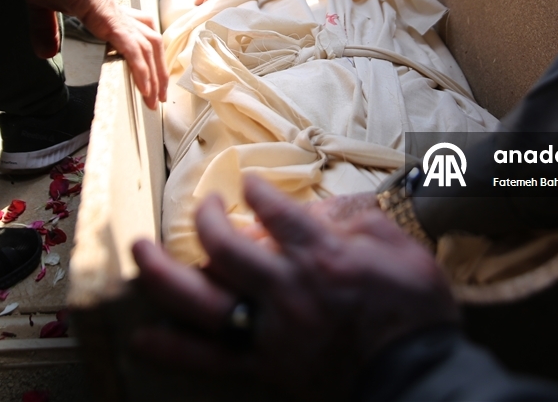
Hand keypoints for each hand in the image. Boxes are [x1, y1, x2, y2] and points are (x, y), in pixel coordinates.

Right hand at [18, 0, 167, 107]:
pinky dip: (141, 70)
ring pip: (147, 49)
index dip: (144, 59)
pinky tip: (145, 88)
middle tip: (157, 98)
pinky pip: (131, 48)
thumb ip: (45, 29)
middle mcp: (115, 14)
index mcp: (104, 12)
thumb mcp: (41, 5)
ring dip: (154, 77)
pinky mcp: (106, 16)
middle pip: (149, 46)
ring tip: (154, 99)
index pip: (134, 38)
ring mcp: (113, 15)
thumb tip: (45, 54)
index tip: (145, 81)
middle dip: (156, 74)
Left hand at [131, 176, 458, 400]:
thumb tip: (321, 212)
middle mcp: (285, 289)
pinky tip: (144, 338)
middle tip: (203, 206)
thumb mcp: (401, 248)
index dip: (255, 189)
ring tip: (140, 252)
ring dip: (162, 274)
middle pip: (222, 246)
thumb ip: (357, 222)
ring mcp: (269, 330)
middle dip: (204, 218)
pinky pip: (209, 360)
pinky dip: (172, 350)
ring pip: (200, 300)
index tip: (248, 182)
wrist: (418, 375)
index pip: (272, 208)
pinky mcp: (265, 366)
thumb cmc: (415, 310)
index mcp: (320, 255)